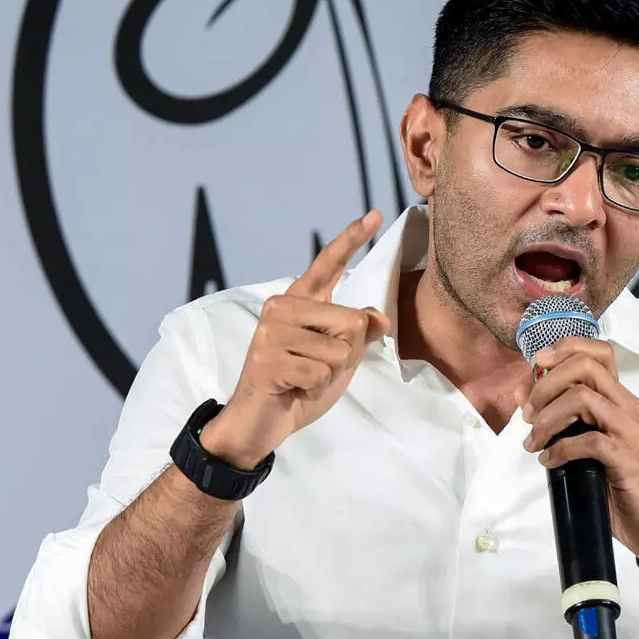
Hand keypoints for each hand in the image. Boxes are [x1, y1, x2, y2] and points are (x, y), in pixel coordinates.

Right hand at [200, 211, 390, 467]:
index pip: (328, 265)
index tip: (375, 215)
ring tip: (302, 379)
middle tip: (316, 369)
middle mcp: (281, 308)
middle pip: (351, 322)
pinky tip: (294, 389)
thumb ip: (357, 336)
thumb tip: (378, 319)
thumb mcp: (338, 359)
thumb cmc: (299, 387)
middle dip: (347, 355)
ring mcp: (270, 332)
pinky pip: (321, 372)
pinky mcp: (267, 358)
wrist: (260, 423)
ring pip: (339, 351)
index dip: (351, 240)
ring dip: (329, 375)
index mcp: (299, 303)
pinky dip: (316, 388)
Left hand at [516, 337, 638, 564]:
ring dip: (548, 418)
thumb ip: (564, 422)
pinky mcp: (628, 461)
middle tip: (528, 416)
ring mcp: (630, 433)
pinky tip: (550, 461)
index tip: (536, 365)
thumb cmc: (622, 487)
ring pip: (583, 398)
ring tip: (535, 443)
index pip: (598, 352)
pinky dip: (561, 449)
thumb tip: (524, 400)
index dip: (563, 349)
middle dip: (545, 385)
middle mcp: (628, 408)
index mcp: (620, 400)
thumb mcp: (588, 447)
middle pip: (585, 367)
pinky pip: (590, 441)